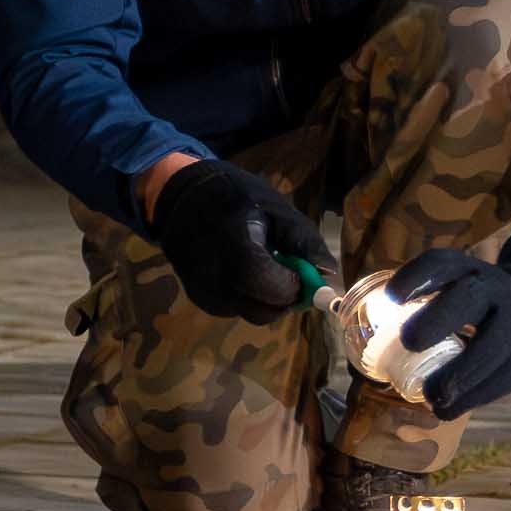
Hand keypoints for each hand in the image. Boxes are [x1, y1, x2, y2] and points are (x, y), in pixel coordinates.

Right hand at [146, 159, 336, 320]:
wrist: (181, 198)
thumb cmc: (234, 197)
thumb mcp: (275, 208)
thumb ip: (304, 242)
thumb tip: (329, 276)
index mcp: (235, 249)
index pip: (272, 288)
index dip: (296, 285)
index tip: (303, 270)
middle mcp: (215, 279)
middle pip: (264, 310)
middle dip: (285, 296)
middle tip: (288, 272)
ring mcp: (204, 293)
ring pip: (252, 313)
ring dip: (268, 298)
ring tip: (264, 267)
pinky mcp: (200, 300)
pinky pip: (237, 309)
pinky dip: (250, 296)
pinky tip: (245, 272)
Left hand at [393, 248, 510, 416]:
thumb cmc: (482, 300)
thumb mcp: (460, 283)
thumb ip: (423, 298)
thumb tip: (366, 324)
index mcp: (468, 271)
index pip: (440, 263)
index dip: (414, 277)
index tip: (391, 297)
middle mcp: (494, 290)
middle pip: (468, 299)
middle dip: (437, 321)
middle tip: (409, 342)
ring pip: (489, 349)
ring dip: (455, 376)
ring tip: (429, 394)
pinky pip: (502, 380)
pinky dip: (472, 398)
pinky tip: (448, 408)